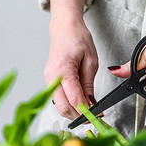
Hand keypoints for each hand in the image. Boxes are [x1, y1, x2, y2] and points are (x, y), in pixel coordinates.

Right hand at [44, 0, 98, 119]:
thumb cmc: (77, 38)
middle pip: (63, 107)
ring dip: (73, 112)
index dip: (86, 111)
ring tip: (88, 110)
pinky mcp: (49, 81)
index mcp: (62, 69)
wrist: (65, 28)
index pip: (74, 98)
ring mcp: (48, 79)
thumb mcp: (91, 61)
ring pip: (59, 105)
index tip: (97, 116)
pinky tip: (79, 103)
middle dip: (78, 116)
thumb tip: (91, 103)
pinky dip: (69, 104)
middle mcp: (51, 76)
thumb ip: (89, 84)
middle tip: (93, 117)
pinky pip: (58, 98)